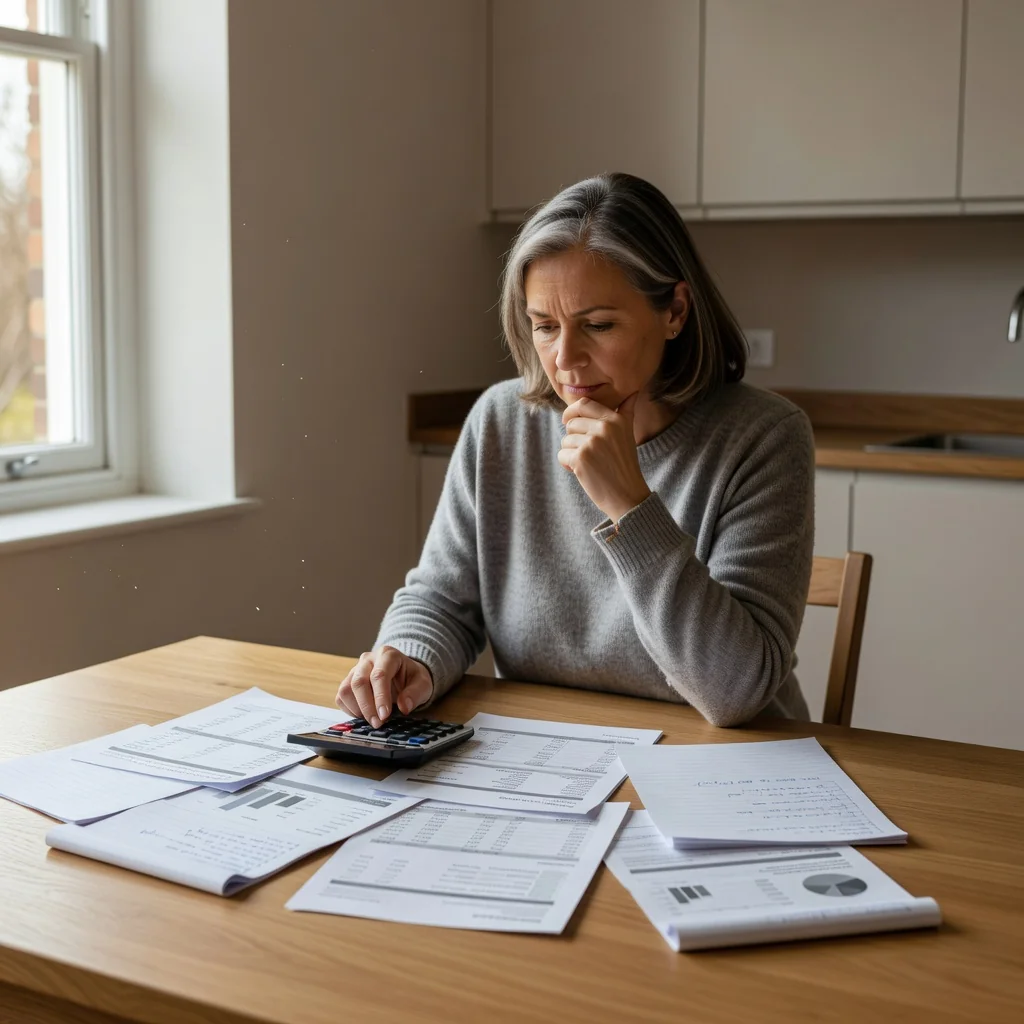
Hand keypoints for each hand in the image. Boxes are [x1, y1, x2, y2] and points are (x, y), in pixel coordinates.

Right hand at [335, 646, 433, 726]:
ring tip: (373, 720)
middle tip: (378, 724)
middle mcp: (368, 659)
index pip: (379, 675)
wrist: (403, 674)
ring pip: (346, 689)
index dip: (380, 697)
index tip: (385, 715)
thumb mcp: (423, 684)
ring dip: (357, 709)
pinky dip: (350, 710)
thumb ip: (415, 694)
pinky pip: (342, 696)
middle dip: (367, 706)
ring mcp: (356, 669)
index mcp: (388, 655)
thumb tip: (404, 707)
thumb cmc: (412, 678)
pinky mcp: (348, 681)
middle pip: (359, 682)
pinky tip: (365, 715)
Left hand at [559, 392, 650, 521]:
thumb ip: (626, 412)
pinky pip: (562, 454)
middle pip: (571, 423)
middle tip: (586, 452)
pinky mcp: (581, 458)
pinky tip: (581, 472)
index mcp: (615, 419)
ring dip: (570, 453)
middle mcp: (604, 428)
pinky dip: (567, 464)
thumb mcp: (628, 434)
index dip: (571, 411)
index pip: (584, 404)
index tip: (568, 421)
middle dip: (573, 438)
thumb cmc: (624, 465)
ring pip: (565, 440)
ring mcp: (592, 443)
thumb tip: (633, 392)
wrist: (627, 496)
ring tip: (587, 463)